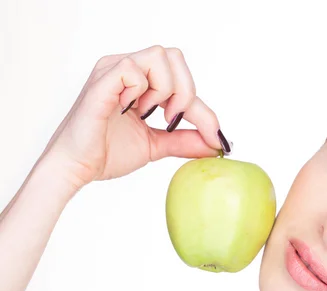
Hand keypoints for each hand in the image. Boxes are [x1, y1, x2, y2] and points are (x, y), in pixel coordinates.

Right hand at [42, 45, 231, 189]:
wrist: (78, 168)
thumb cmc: (107, 151)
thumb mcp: (157, 144)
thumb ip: (185, 140)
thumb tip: (216, 144)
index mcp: (140, 80)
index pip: (183, 79)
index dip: (204, 110)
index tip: (215, 138)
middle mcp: (127, 68)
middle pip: (175, 56)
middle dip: (186, 92)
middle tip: (172, 120)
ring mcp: (112, 71)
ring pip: (159, 56)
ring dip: (165, 90)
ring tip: (148, 114)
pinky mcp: (101, 82)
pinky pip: (131, 69)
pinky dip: (140, 91)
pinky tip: (130, 111)